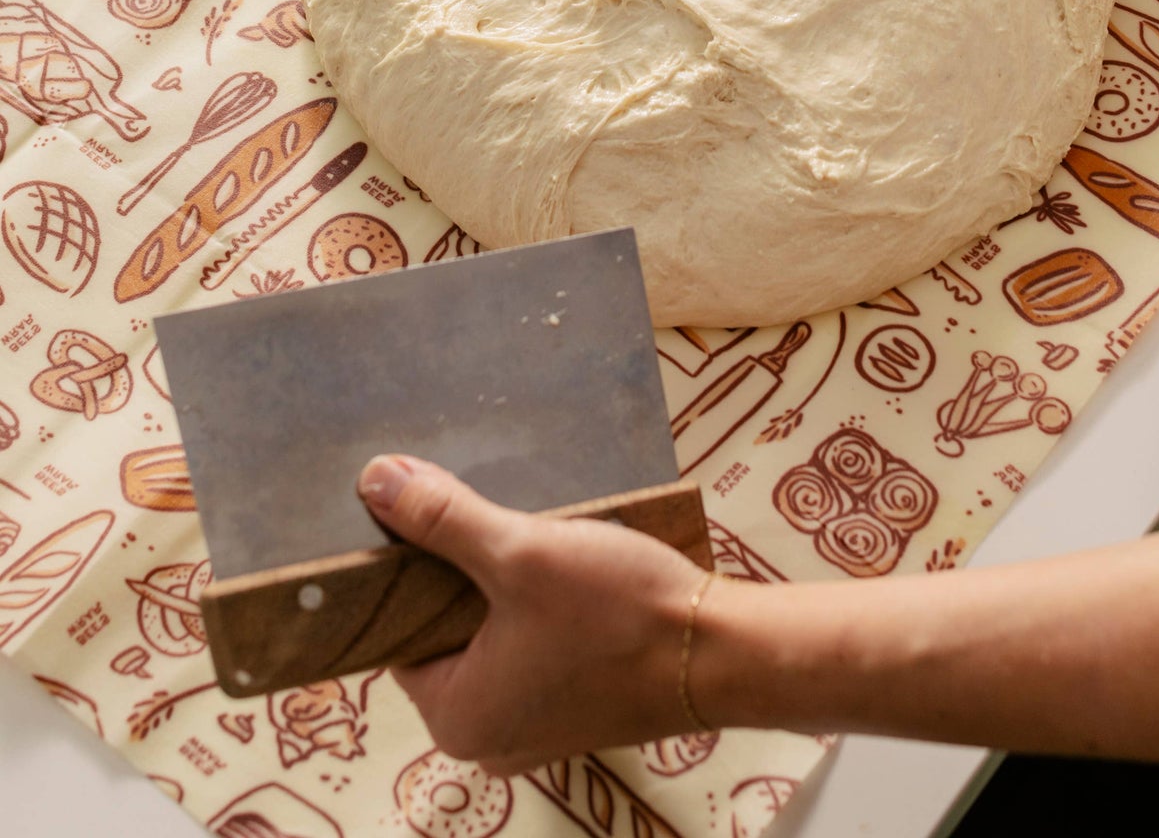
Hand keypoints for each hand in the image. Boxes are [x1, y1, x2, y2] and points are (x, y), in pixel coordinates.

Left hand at [358, 456, 706, 773]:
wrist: (723, 652)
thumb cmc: (620, 614)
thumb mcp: (523, 552)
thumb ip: (443, 518)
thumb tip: (374, 481)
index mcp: (455, 718)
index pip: (399, 631)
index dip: (409, 569)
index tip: (427, 514)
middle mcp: (487, 738)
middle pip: (446, 634)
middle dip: (463, 573)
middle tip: (485, 515)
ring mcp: (536, 729)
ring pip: (494, 637)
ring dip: (506, 586)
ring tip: (528, 533)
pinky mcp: (577, 709)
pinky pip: (533, 650)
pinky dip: (540, 610)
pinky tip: (562, 565)